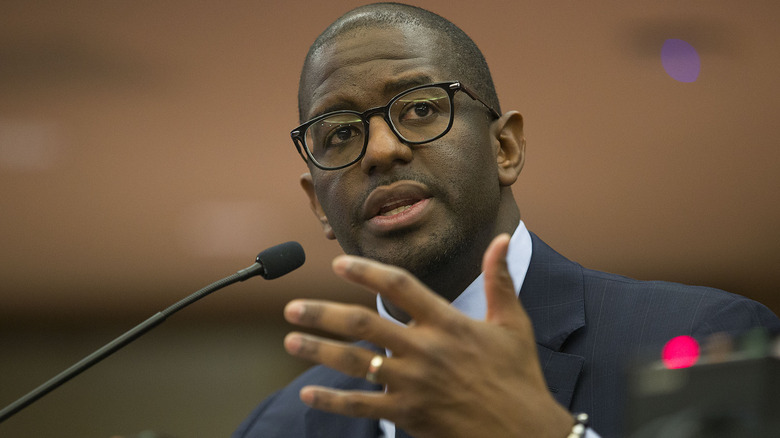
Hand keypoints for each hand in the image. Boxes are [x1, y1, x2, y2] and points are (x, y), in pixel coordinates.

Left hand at [283, 234, 573, 437]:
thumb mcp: (513, 323)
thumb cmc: (520, 376)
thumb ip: (499, 279)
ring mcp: (414, 384)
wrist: (526, 433)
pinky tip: (308, 392)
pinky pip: (361, 407)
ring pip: (354, 363)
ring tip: (289, 340)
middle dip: (322, 314)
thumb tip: (503, 238)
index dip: (365, 272)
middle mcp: (425, 349)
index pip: (399, 286)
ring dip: (317, 350)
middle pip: (363, 324)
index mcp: (448, 322)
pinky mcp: (408, 415)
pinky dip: (332, 399)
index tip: (338, 264)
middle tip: (292, 308)